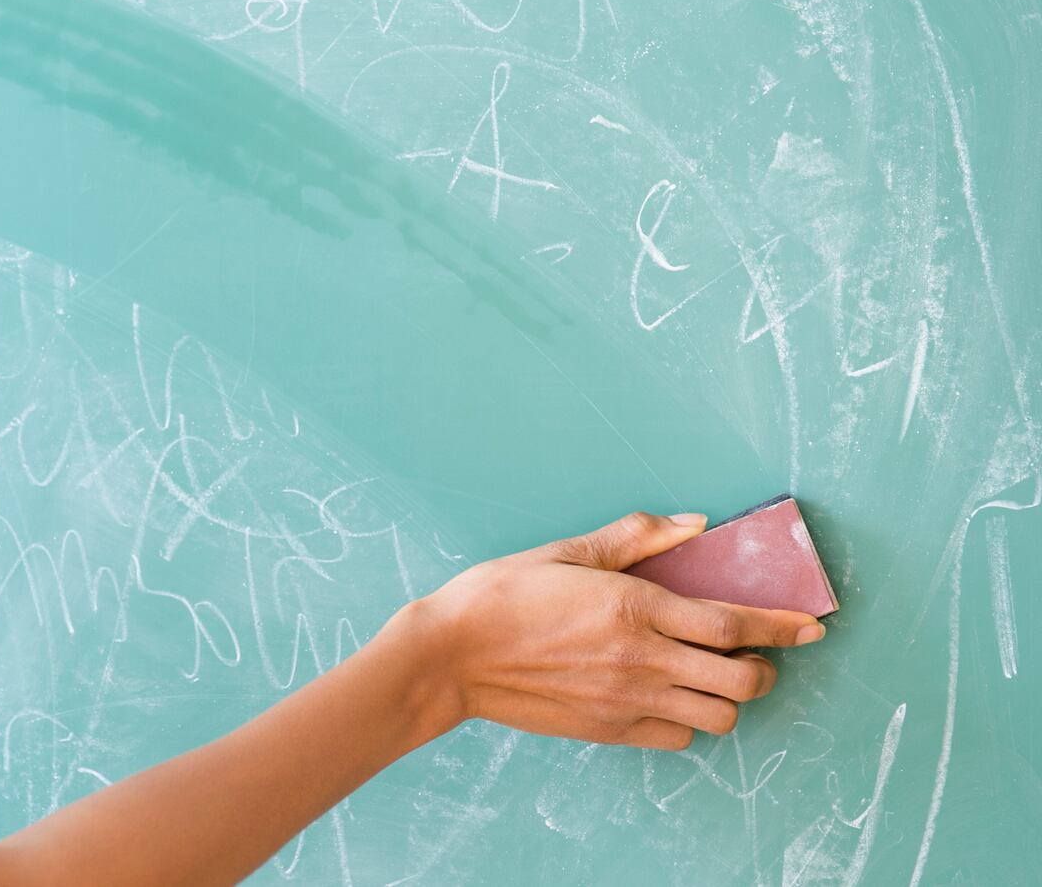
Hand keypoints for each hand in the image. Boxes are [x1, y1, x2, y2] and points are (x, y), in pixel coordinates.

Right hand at [403, 511, 825, 749]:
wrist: (450, 656)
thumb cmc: (501, 596)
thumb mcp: (567, 551)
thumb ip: (637, 537)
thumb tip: (693, 525)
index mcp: (634, 606)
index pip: (732, 623)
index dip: (781, 626)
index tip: (812, 626)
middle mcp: (640, 658)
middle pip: (740, 679)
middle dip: (764, 667)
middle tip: (755, 653)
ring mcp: (626, 700)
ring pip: (718, 716)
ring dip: (730, 698)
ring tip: (715, 678)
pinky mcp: (609, 729)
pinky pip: (677, 737)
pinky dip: (689, 721)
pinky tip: (673, 698)